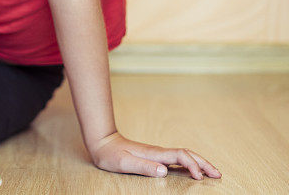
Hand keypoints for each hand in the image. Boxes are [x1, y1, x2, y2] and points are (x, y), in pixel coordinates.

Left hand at [89, 132, 221, 179]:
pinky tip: (192, 170)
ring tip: (212, 172)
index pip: (180, 156)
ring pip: (183, 155)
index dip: (192, 165)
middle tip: (218, 174)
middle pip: (186, 154)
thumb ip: (143, 166)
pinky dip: (189, 164)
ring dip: (199, 163)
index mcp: (154, 153)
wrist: (102, 142)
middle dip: (203, 163)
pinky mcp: (154, 157)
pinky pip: (177, 159)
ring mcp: (157, 153)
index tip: (199, 178)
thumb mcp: (123, 163)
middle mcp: (158, 152)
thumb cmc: (110, 154)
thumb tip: (164, 171)